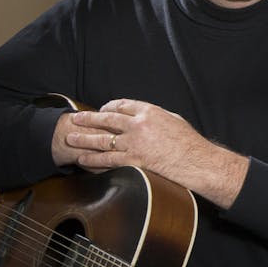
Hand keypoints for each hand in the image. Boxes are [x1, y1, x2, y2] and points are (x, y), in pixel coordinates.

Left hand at [51, 98, 247, 207]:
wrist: (196, 162)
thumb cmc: (189, 143)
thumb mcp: (173, 120)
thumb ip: (155, 117)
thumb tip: (144, 117)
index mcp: (149, 111)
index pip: (122, 105)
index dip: (109, 107)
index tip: (102, 110)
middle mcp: (138, 125)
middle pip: (107, 119)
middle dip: (89, 119)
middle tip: (76, 119)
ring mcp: (134, 144)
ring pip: (102, 140)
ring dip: (84, 139)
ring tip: (71, 138)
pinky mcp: (133, 161)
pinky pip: (108, 160)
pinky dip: (93, 160)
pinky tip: (83, 159)